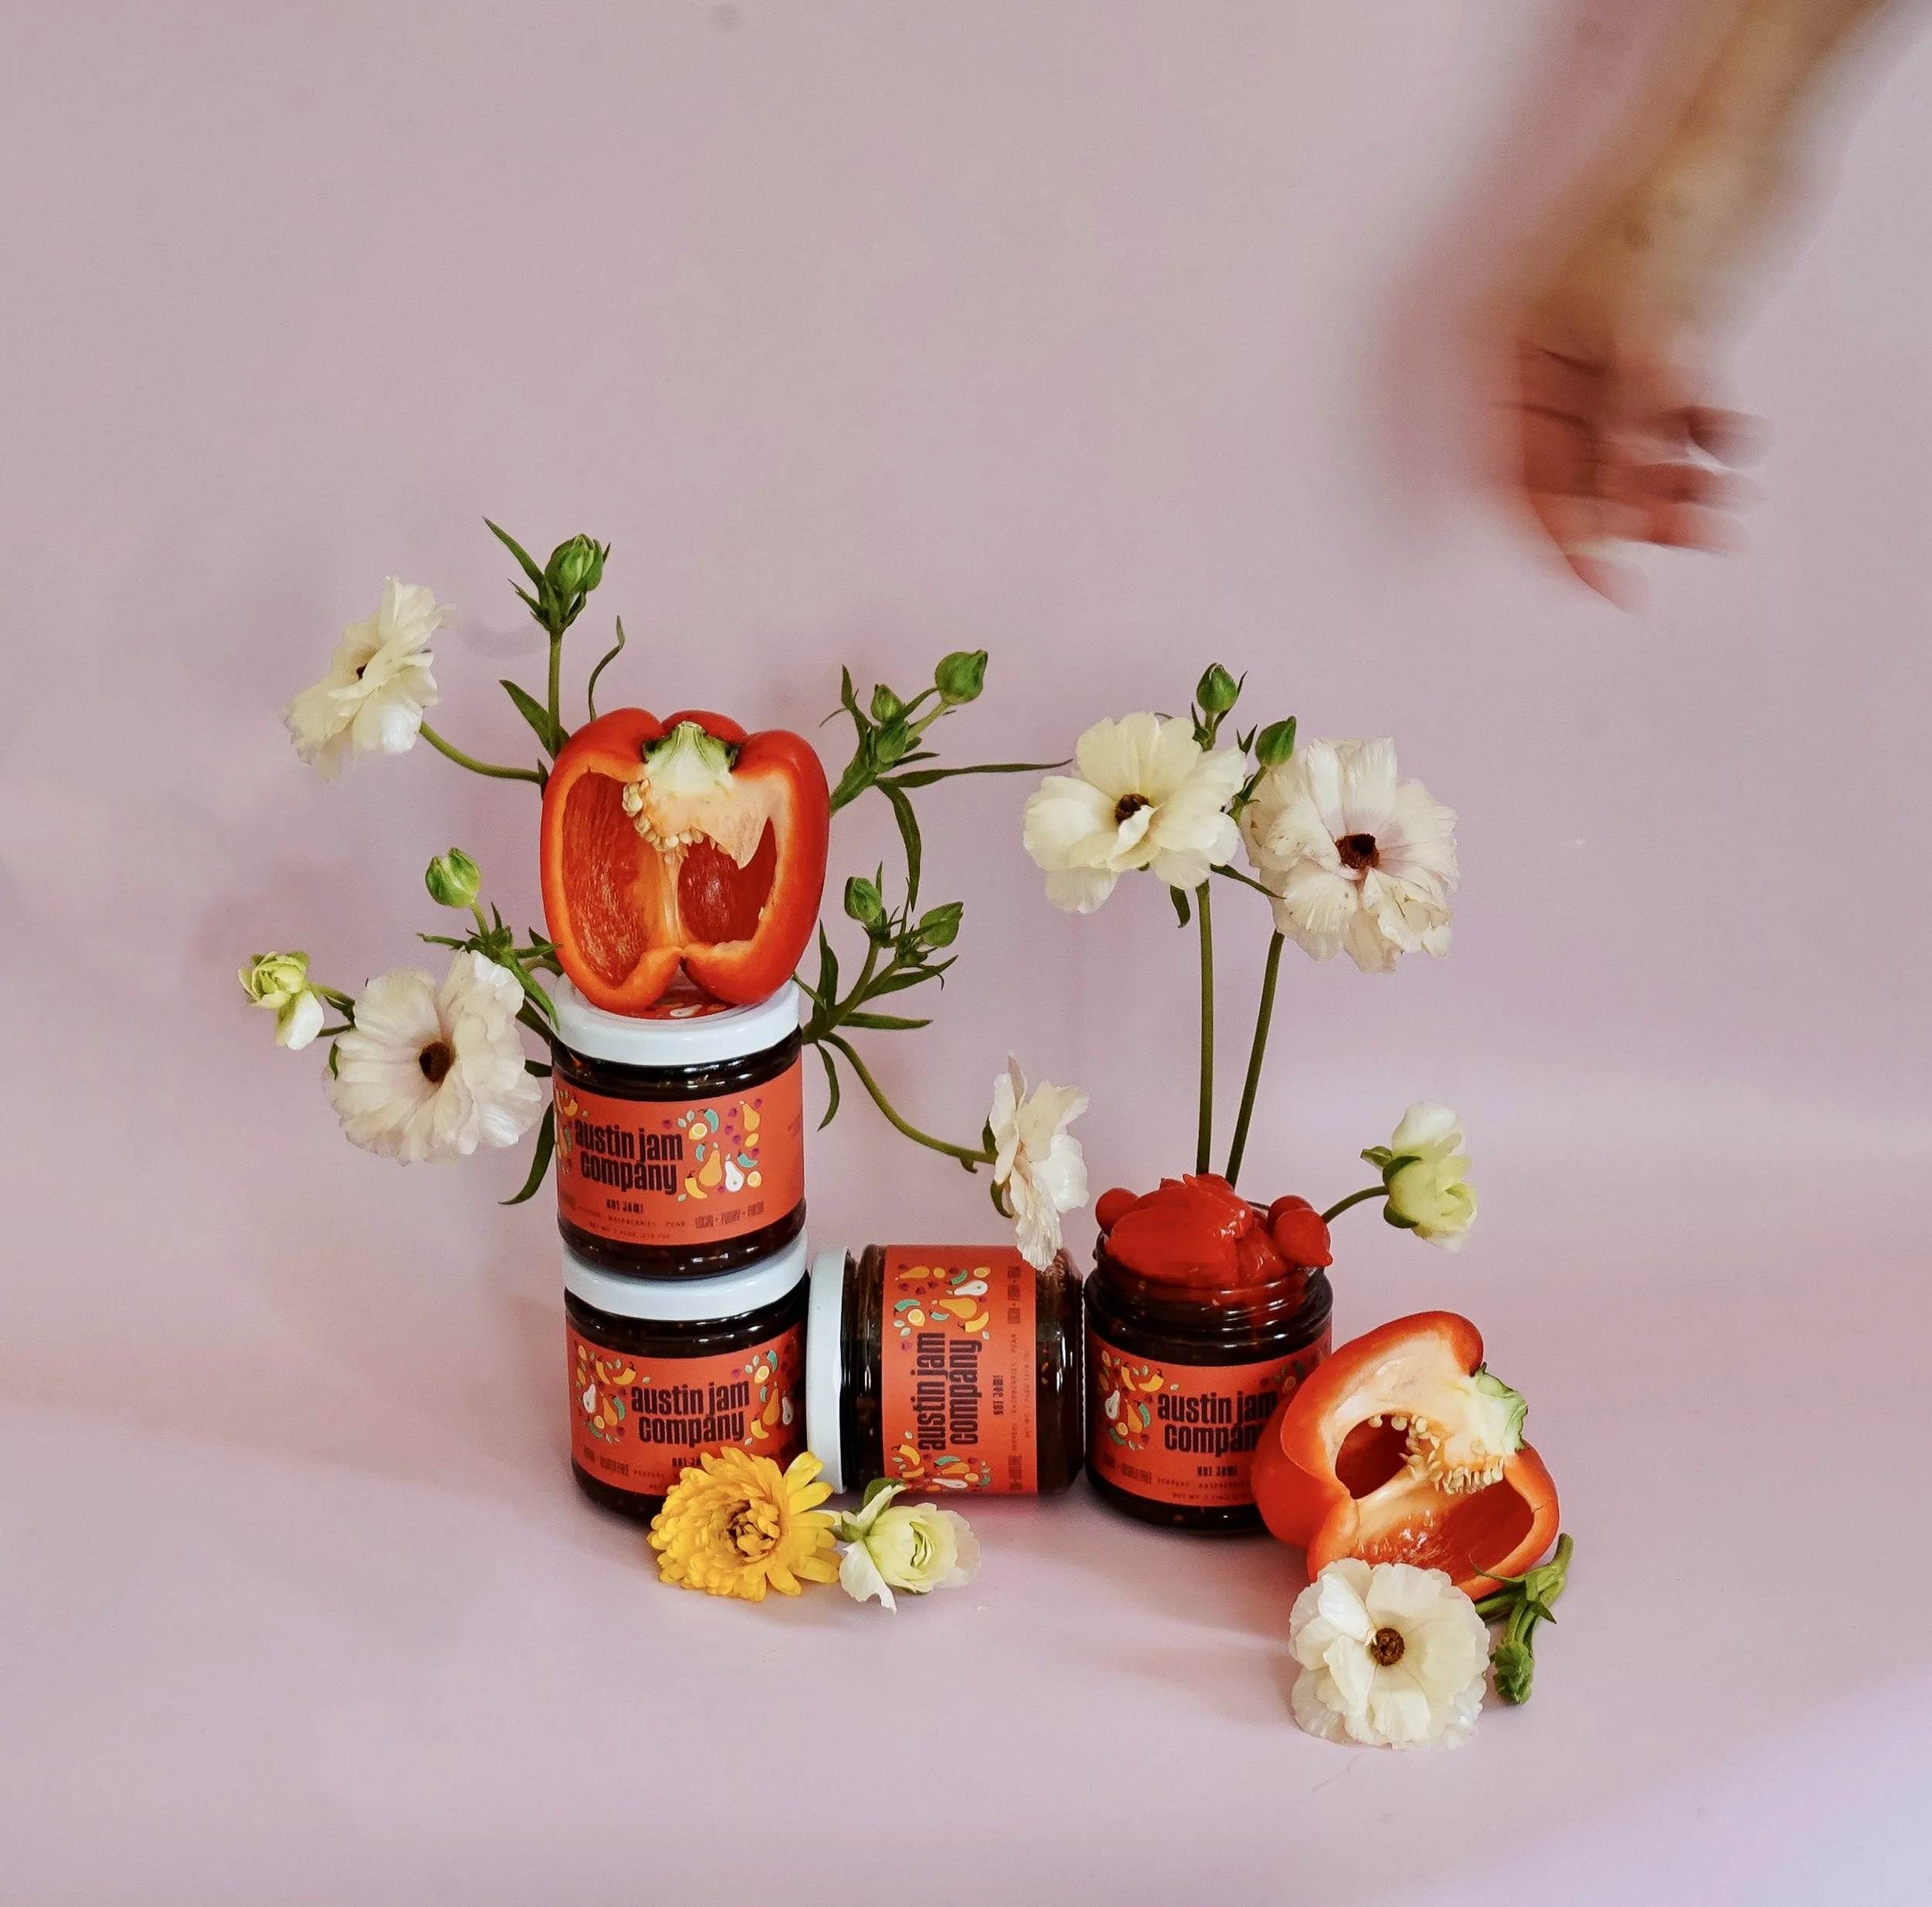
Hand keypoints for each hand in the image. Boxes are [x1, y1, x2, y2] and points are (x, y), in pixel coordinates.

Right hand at [1511, 139, 1778, 603]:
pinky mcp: (1661, 350)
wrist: (1733, 144)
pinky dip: (1705, 440)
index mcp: (1517, 369)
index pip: (1519, 480)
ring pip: (1633, 455)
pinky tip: (1733, 442)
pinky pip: (1675, 422)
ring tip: (1723, 499)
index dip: (1558, 540)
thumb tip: (1602, 530)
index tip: (1604, 585)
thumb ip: (1615, 444)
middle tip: (1692, 537)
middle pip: (1583, 476)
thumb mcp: (1633, 353)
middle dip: (1637, 512)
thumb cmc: (1658, 223)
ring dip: (1678, 484)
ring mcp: (1608, 363)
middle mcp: (1555, 374)